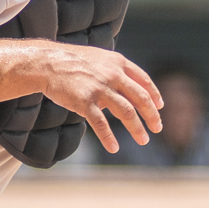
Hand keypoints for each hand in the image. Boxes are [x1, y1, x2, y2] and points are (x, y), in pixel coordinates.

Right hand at [34, 44, 162, 152]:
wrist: (48, 62)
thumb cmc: (73, 61)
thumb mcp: (99, 59)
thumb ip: (115, 73)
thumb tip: (124, 95)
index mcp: (118, 63)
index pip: (144, 81)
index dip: (154, 95)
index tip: (160, 107)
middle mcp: (113, 75)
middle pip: (140, 98)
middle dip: (152, 115)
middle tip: (158, 128)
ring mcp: (99, 89)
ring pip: (126, 112)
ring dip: (137, 128)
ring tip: (144, 140)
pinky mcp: (85, 102)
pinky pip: (101, 123)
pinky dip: (109, 137)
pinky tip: (114, 148)